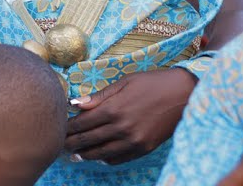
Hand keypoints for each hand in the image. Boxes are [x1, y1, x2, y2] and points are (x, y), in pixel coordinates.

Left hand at [65, 67, 194, 164]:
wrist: (183, 94)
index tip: (59, 128)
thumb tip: (76, 103)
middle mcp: (122, 128)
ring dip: (85, 154)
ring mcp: (133, 141)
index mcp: (114, 109)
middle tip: (60, 144)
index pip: (83, 123)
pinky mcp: (144, 149)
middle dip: (71, 143)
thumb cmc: (153, 83)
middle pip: (88, 140)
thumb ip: (100, 96)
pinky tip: (99, 155)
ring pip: (101, 153)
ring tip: (75, 154)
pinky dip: (106, 158)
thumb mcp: (124, 83)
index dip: (68, 128)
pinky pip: (119, 158)